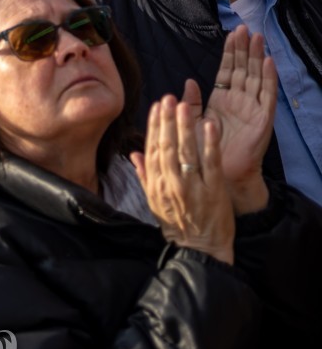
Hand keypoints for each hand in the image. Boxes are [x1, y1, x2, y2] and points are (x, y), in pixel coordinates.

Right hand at [132, 96, 234, 263]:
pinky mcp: (213, 191)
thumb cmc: (176, 225)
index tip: (156, 107)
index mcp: (156, 184)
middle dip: (166, 120)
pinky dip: (209, 143)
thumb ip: (145, 175)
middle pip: (166, 146)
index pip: (152, 149)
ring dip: (184, 126)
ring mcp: (192, 186)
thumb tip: (134, 153)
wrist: (199, 249)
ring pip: (185, 151)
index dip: (154, 126)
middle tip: (168, 98)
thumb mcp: (154, 201)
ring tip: (184, 105)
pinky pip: (210, 162)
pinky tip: (208, 125)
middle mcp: (171, 183)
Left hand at [202, 26, 275, 213]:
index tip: (231, 33)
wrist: (220, 176)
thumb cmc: (205, 152)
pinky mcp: (263, 120)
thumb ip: (192, 103)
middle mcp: (239, 102)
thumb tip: (188, 82)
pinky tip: (269, 62)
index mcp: (222, 101)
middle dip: (244, 49)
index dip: (230, 53)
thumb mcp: (193, 123)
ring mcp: (253, 109)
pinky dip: (268, 79)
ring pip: (256, 77)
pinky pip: (267, 96)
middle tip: (245, 27)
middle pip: (243, 69)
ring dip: (257, 57)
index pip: (227, 71)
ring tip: (258, 37)